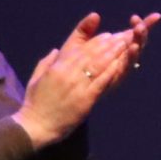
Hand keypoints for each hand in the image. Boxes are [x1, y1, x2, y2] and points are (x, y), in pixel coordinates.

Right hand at [15, 13, 149, 148]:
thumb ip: (47, 62)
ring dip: (113, 53)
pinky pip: (101, 82)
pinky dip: (111, 71)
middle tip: (122, 36)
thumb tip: (56, 50)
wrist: (36, 124)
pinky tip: (121, 64)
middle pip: (91, 54)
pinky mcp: (85, 98)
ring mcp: (77, 85)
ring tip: (125, 45)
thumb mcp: (37, 78)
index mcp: (57, 67)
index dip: (95, 41)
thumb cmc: (35, 103)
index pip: (79, 50)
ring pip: (98, 65)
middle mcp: (67, 73)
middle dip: (108, 44)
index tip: (107, 35)